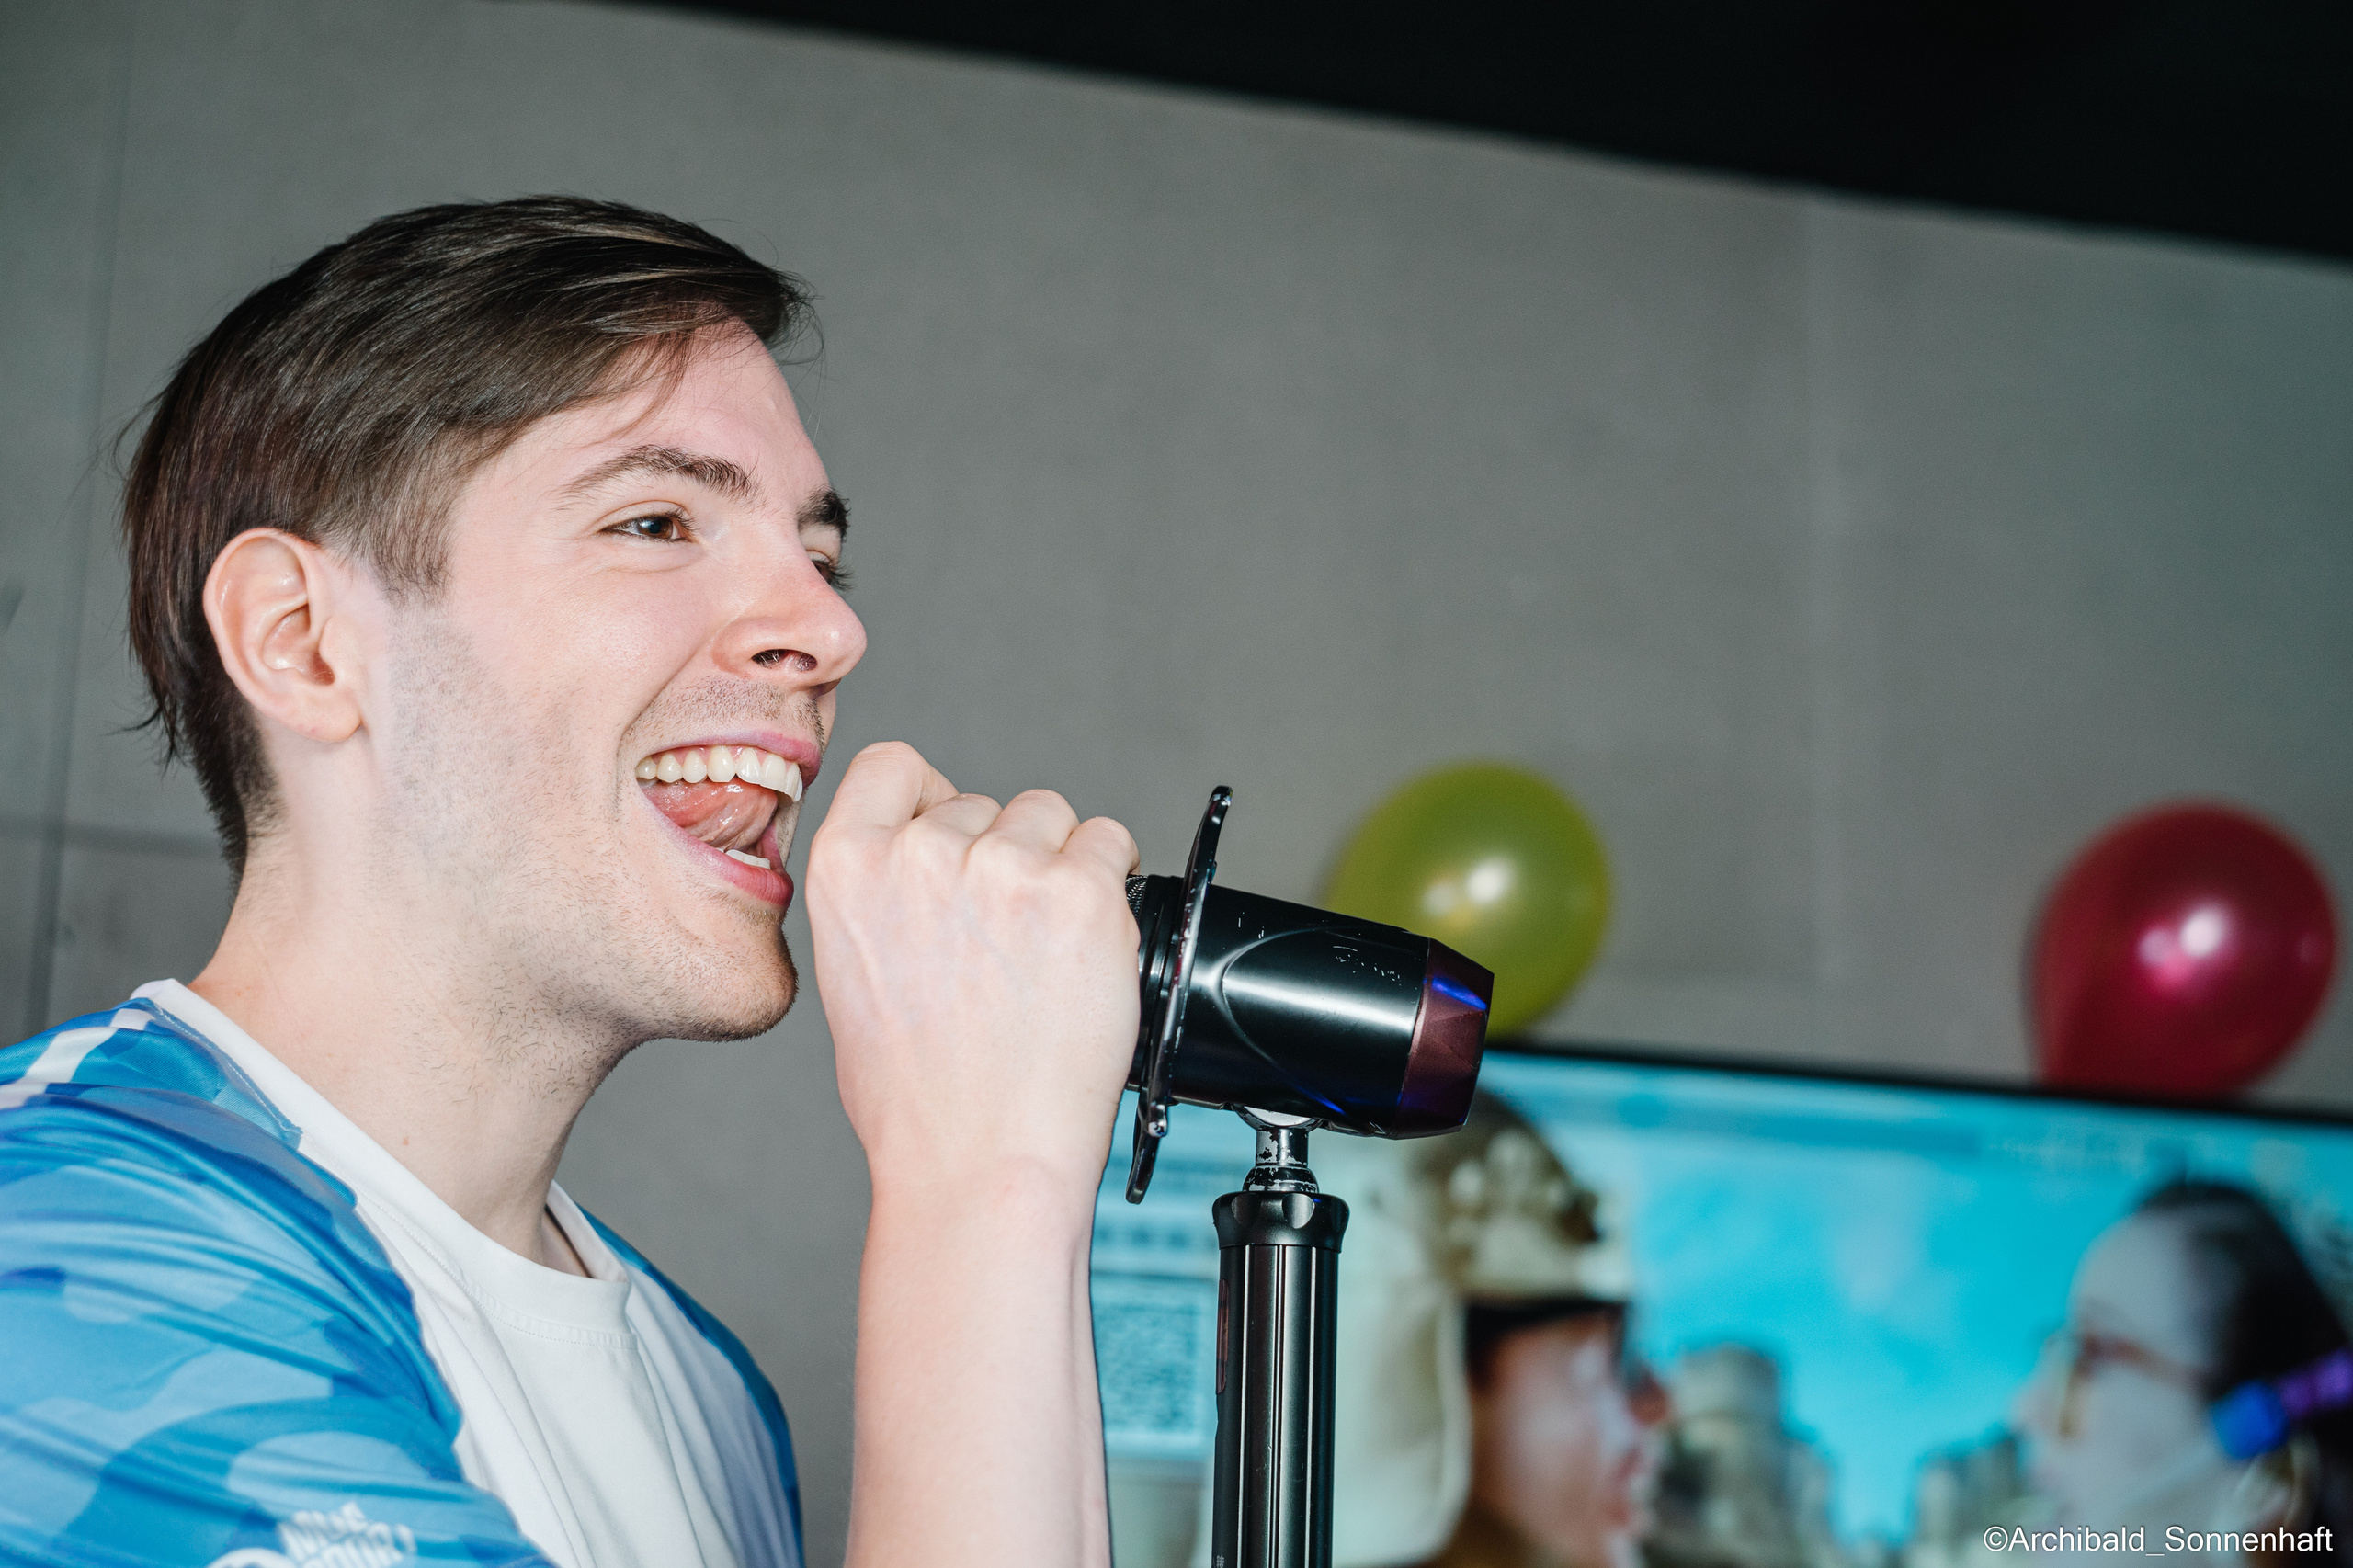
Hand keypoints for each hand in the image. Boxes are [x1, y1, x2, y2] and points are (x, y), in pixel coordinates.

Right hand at [807, 741, 1140, 1202]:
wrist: (981, 1160)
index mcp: (848, 867)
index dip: (932, 798)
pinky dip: (1111, 885)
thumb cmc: (919, 1099)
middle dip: (1003, 855)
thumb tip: (927, 866)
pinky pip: (1111, 842)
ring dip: (1060, 867)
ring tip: (1047, 953)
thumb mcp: (855, 979)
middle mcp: (922, 854)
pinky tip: (1088, 947)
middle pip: (985, 802)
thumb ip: (884, 899)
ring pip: (1051, 818)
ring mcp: (1004, 868)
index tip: (955, 836)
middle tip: (1008, 942)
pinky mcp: (1079, 892)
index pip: (893, 766)